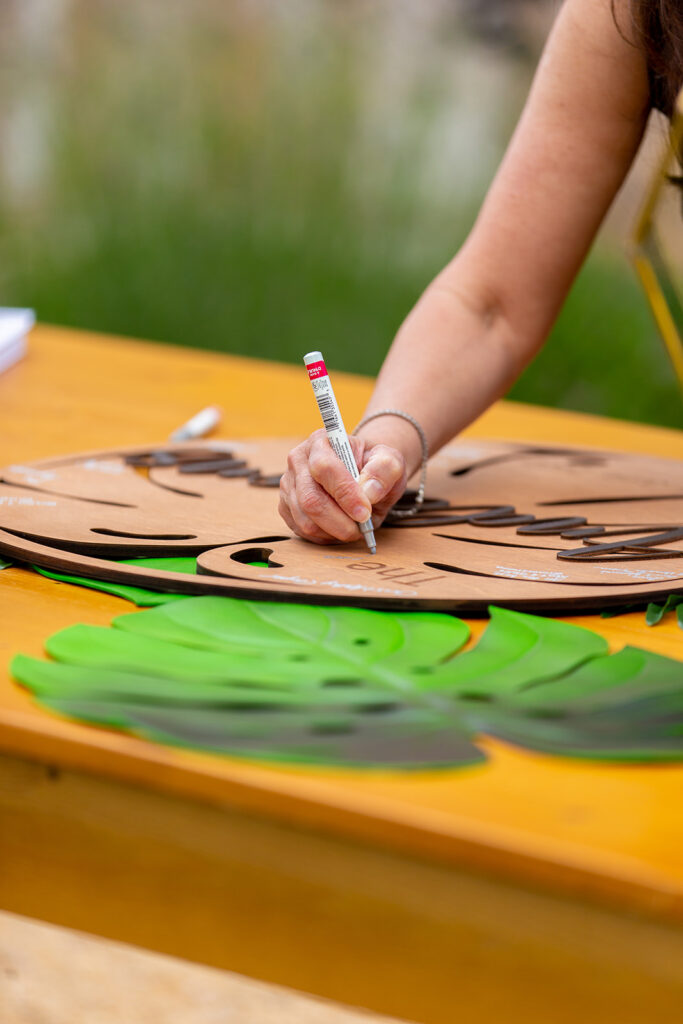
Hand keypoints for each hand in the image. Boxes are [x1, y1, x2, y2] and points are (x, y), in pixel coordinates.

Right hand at [279, 428, 406, 543]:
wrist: (363, 474)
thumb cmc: (374, 466)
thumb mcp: (390, 461)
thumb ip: (385, 470)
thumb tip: (368, 492)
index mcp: (321, 441)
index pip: (324, 468)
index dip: (345, 494)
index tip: (364, 512)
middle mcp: (298, 460)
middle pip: (310, 499)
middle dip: (340, 521)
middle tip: (362, 527)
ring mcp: (289, 485)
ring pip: (305, 521)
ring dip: (334, 531)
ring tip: (354, 526)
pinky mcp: (286, 507)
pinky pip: (301, 531)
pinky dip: (325, 536)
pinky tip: (340, 527)